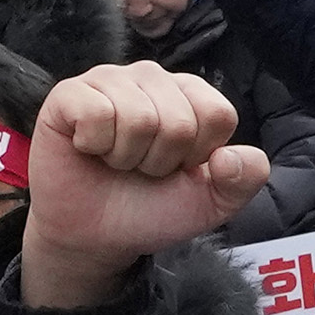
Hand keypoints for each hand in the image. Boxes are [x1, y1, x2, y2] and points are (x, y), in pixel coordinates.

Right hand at [24, 59, 263, 300]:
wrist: (93, 236)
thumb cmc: (151, 208)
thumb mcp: (212, 203)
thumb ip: (245, 180)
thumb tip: (229, 156)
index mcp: (190, 94)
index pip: (218, 115)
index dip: (198, 156)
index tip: (177, 168)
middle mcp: (151, 77)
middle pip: (179, 122)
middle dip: (160, 162)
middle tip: (140, 168)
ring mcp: (109, 80)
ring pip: (138, 118)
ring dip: (127, 157)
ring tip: (115, 160)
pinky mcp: (69, 93)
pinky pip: (95, 112)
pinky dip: (94, 145)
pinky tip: (88, 147)